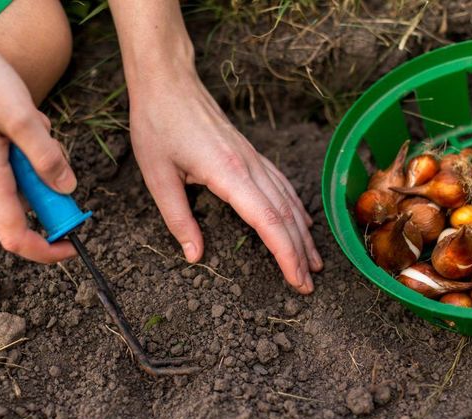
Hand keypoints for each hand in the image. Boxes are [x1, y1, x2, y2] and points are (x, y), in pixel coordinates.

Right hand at [0, 32, 77, 262]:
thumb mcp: (22, 117)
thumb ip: (46, 157)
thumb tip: (66, 189)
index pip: (15, 236)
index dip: (46, 249)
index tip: (72, 245)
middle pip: (21, 204)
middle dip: (46, 181)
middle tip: (50, 144)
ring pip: (16, 177)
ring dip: (34, 156)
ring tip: (28, 118)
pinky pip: (5, 160)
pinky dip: (20, 144)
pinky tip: (16, 115)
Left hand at [129, 70, 322, 293]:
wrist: (168, 83)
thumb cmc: (158, 125)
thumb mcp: (158, 177)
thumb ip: (178, 219)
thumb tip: (194, 255)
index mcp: (228, 173)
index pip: (267, 221)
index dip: (285, 254)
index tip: (297, 279)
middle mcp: (249, 166)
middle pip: (285, 215)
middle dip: (299, 252)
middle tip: (308, 284)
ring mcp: (253, 158)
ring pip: (288, 200)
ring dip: (303, 233)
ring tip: (314, 262)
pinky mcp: (250, 153)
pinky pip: (281, 184)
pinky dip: (296, 208)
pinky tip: (302, 222)